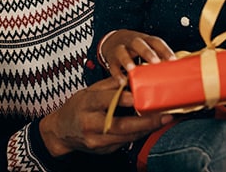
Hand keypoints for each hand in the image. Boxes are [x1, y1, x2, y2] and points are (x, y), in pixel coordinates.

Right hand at [39, 77, 172, 156]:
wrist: (61, 131)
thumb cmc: (77, 108)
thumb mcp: (88, 91)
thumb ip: (109, 85)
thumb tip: (131, 76)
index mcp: (85, 104)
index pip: (103, 101)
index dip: (121, 99)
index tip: (138, 97)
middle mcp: (89, 123)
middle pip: (119, 124)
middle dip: (145, 121)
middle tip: (164, 115)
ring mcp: (96, 140)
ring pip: (125, 136)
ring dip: (146, 129)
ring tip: (164, 120)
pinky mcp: (102, 149)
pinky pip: (124, 142)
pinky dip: (138, 135)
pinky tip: (150, 128)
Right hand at [100, 30, 175, 82]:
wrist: (113, 40)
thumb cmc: (136, 48)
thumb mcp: (147, 47)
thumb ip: (159, 57)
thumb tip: (177, 72)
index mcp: (145, 39)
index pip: (156, 42)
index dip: (165, 50)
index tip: (173, 60)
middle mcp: (132, 41)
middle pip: (139, 44)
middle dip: (147, 52)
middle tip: (156, 62)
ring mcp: (120, 49)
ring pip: (123, 53)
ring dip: (128, 61)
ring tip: (133, 70)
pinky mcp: (111, 59)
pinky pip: (113, 66)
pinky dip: (117, 74)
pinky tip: (122, 82)